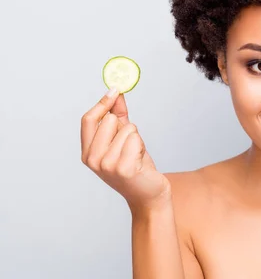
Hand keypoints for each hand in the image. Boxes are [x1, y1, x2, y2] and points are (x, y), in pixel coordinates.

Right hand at [80, 88, 170, 212]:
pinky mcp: (124, 168)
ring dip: (137, 139)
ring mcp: (107, 165)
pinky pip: (136, 139)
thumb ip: (118, 117)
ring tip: (136, 156)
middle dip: (126, 127)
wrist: (148, 195)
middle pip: (110, 120)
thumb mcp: (123, 140)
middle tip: (130, 147)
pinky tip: (141, 161)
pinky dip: (142, 146)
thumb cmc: (136, 167)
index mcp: (87, 153)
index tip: (115, 89)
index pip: (88, 120)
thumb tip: (116, 93)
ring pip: (127, 128)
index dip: (102, 103)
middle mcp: (93, 159)